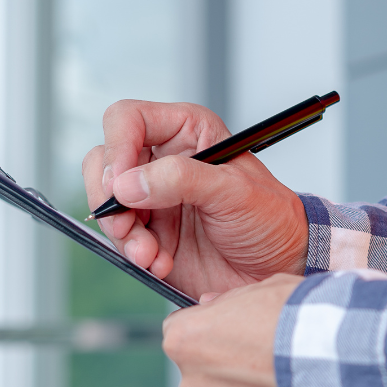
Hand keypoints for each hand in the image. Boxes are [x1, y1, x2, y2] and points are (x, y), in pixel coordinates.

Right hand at [82, 100, 308, 299]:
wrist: (281, 266)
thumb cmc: (271, 219)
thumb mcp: (234, 192)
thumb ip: (181, 180)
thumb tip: (127, 183)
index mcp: (187, 132)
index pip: (128, 120)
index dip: (117, 147)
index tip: (121, 185)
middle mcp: (164, 160)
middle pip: (105, 162)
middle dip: (109, 197)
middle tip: (127, 225)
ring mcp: (155, 197)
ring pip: (107, 204)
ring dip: (123, 233)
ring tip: (150, 254)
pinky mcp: (152, 233)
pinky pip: (121, 238)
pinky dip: (134, 253)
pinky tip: (161, 263)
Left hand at [162, 273, 318, 386]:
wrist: (348, 362)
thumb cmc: (307, 319)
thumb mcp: (266, 288)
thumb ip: (230, 302)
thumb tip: (212, 307)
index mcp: (187, 343)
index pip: (182, 336)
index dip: (212, 333)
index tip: (236, 333)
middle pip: (206, 381)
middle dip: (232, 374)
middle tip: (272, 361)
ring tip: (296, 386)